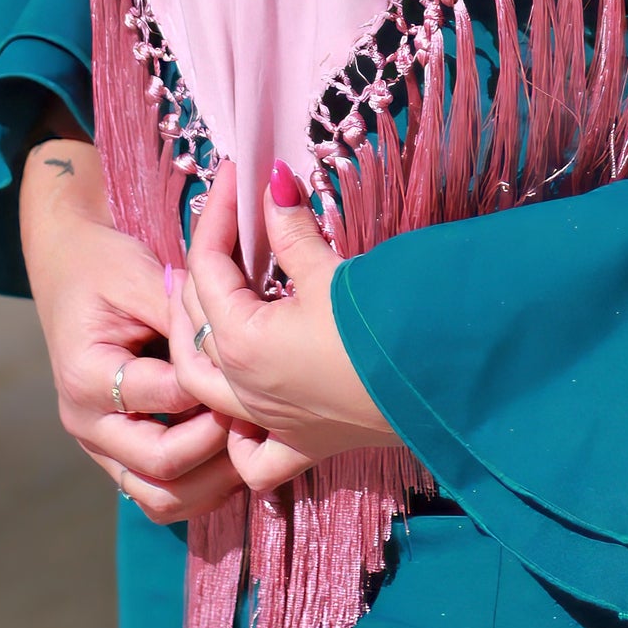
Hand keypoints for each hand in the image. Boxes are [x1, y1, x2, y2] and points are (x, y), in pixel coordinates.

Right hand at [21, 122, 241, 527]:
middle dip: (217, 448)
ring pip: (159, 497)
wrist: (67, 265)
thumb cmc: (103, 265)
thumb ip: (180, 313)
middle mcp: (86, 422)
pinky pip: (157, 493)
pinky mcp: (116, 451)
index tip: (252, 375)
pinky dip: (198, 488)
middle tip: (257, 419)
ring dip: (211, 483)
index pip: (166, 399)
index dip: (215, 392)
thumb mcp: (140, 276)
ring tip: (250, 450)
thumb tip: (229, 346)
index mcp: (87, 376)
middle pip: (160, 465)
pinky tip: (233, 462)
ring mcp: (99, 444)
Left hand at [181, 165, 399, 497]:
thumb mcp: (329, 273)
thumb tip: (273, 184)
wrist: (434, 388)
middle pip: (193, 319)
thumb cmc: (380, 330)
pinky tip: (239, 409)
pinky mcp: (301, 445)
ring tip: (202, 305)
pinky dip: (234, 434)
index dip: (219, 213)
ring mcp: (268, 422)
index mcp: (241, 341)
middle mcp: (241, 387)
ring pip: (199, 386)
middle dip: (201, 265)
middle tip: (223, 226)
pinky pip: (249, 453)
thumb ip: (290, 231)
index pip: (207, 265)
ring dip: (193, 340)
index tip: (232, 174)